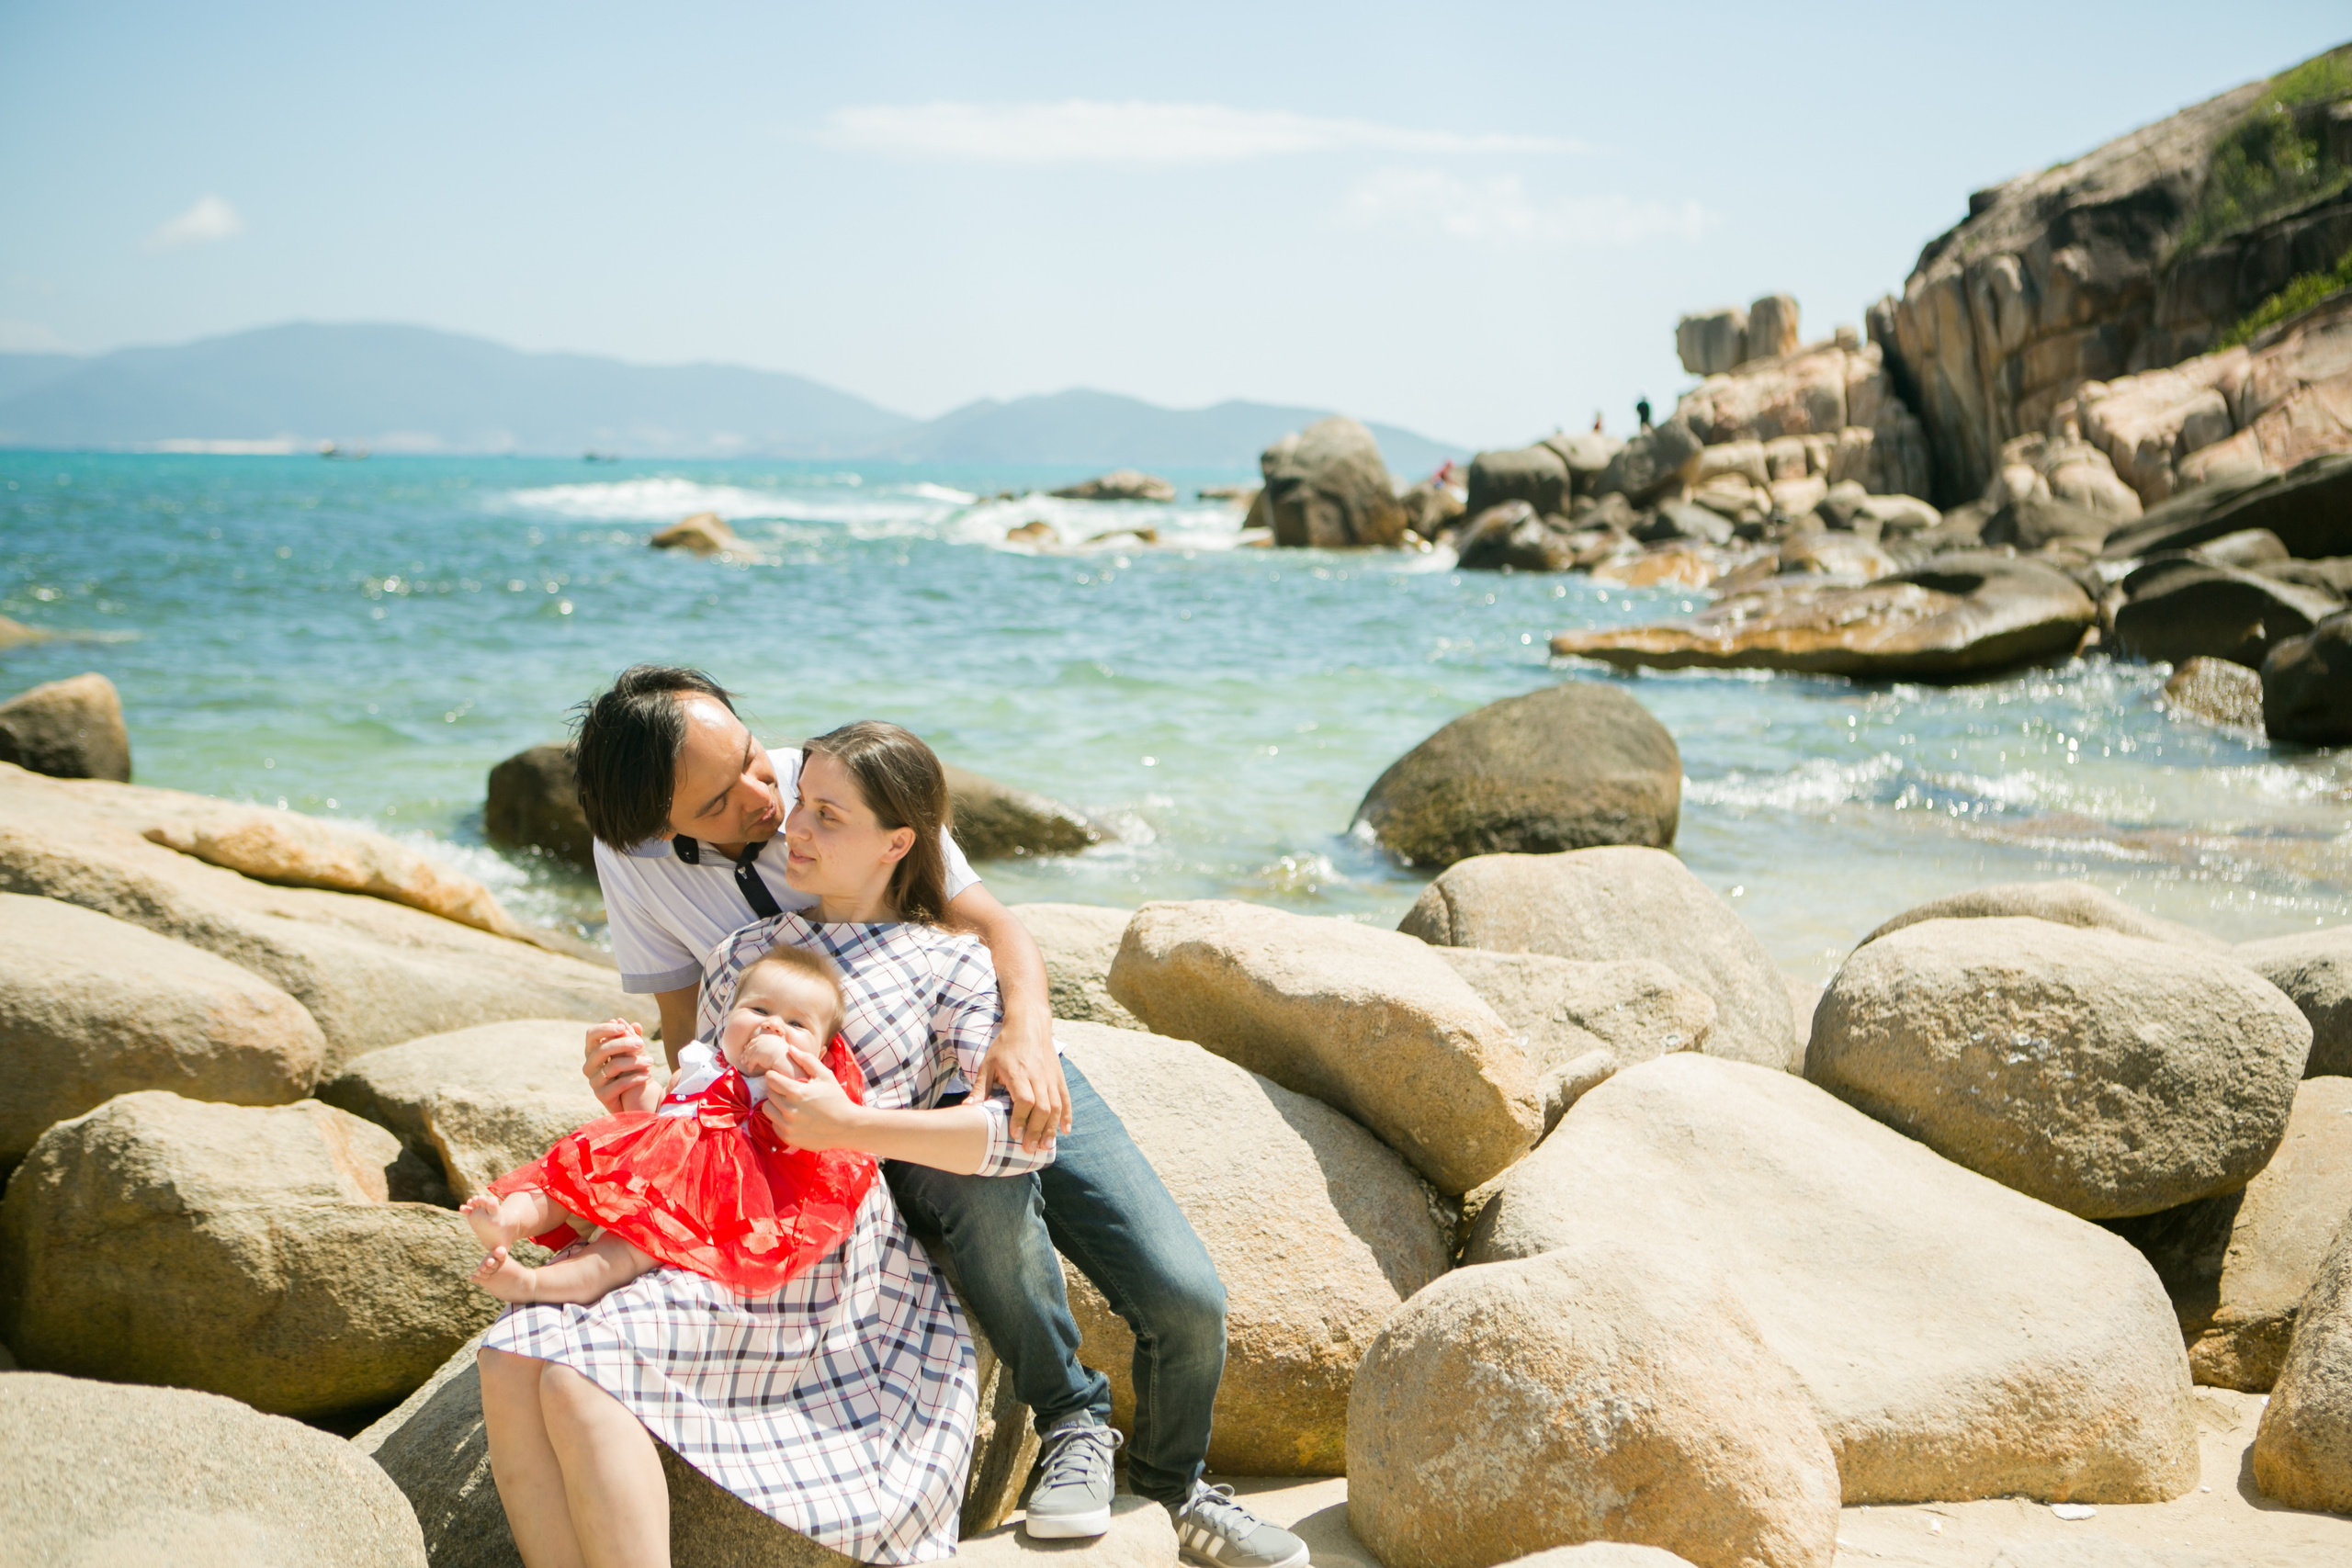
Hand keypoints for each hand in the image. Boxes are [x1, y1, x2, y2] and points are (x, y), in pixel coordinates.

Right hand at [584, 1018, 656, 1113]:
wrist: (633, 1099)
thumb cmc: (631, 1070)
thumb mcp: (633, 1054)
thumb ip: (633, 1039)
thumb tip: (636, 1024)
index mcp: (593, 1051)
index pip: (591, 1034)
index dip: (605, 1029)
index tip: (622, 1028)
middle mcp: (589, 1066)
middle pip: (602, 1049)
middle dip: (623, 1044)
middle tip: (641, 1043)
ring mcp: (594, 1082)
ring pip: (613, 1066)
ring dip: (634, 1062)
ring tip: (650, 1061)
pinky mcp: (601, 1096)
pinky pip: (619, 1085)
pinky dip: (635, 1078)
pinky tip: (649, 1075)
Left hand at [734, 1032, 799, 1080]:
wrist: (786, 1059)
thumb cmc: (784, 1054)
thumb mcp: (776, 1046)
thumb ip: (768, 1046)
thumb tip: (761, 1050)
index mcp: (766, 1037)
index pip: (754, 1041)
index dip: (750, 1046)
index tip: (747, 1050)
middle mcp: (761, 1040)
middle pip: (750, 1047)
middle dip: (746, 1053)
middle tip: (743, 1059)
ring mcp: (758, 1047)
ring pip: (749, 1055)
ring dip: (746, 1060)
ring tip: (745, 1064)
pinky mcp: (757, 1056)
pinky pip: (751, 1062)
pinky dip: (750, 1067)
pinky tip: (750, 1070)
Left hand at [762, 1046, 864, 1151]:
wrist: (847, 1126)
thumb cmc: (837, 1098)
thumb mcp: (825, 1076)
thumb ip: (806, 1060)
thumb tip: (790, 1048)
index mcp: (797, 1092)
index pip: (771, 1079)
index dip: (775, 1076)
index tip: (781, 1077)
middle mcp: (789, 1110)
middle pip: (769, 1094)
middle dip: (776, 1090)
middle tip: (789, 1091)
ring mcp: (788, 1126)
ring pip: (768, 1110)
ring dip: (775, 1105)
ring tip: (789, 1104)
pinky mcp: (788, 1138)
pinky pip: (774, 1125)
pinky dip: (780, 1120)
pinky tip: (793, 1117)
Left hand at [972, 1010, 1071, 1150]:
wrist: (1028, 1025)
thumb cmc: (1004, 1046)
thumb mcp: (988, 1063)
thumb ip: (980, 1087)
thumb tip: (966, 1109)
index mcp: (1018, 1072)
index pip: (1024, 1100)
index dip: (1021, 1119)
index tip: (1015, 1135)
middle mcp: (1037, 1076)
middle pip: (1042, 1107)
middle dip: (1037, 1130)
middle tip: (1029, 1149)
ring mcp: (1050, 1077)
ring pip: (1056, 1106)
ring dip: (1052, 1128)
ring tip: (1046, 1146)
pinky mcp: (1058, 1077)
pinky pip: (1065, 1099)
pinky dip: (1066, 1116)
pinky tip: (1064, 1131)